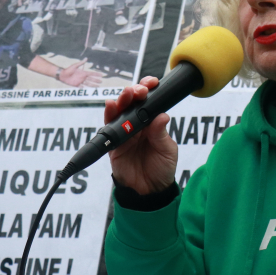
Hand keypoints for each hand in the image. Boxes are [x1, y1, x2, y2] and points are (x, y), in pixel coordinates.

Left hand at [59, 60, 101, 86]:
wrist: (62, 75)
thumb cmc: (68, 70)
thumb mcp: (75, 66)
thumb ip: (81, 63)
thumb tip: (86, 58)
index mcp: (83, 73)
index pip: (91, 74)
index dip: (96, 74)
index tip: (101, 75)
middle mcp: (83, 77)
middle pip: (91, 80)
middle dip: (96, 81)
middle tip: (101, 82)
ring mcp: (80, 81)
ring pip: (88, 84)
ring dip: (93, 85)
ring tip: (98, 87)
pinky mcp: (77, 85)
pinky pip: (82, 88)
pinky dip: (85, 89)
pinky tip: (89, 90)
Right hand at [106, 78, 177, 194]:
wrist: (150, 191)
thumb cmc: (162, 168)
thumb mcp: (167, 151)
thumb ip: (161, 135)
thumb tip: (161, 116)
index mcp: (152, 123)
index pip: (148, 101)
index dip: (148, 89)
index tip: (152, 83)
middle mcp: (137, 125)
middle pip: (131, 102)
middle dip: (134, 92)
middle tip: (139, 91)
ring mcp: (124, 133)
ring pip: (119, 111)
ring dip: (121, 100)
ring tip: (126, 95)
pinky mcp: (113, 144)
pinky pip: (108, 128)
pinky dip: (109, 116)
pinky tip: (111, 107)